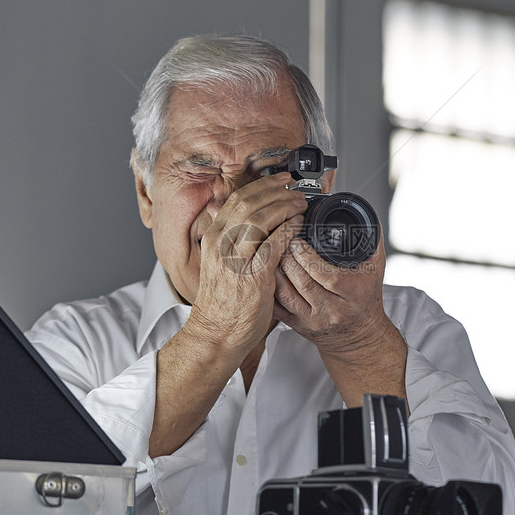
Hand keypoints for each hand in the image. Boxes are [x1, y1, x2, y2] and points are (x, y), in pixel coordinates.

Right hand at [188, 172, 306, 356]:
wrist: (216, 333)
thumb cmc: (222, 301)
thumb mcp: (217, 261)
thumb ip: (227, 236)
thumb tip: (226, 212)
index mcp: (214, 238)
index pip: (237, 199)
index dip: (261, 186)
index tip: (279, 181)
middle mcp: (222, 244)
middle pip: (249, 203)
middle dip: (276, 191)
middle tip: (294, 189)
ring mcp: (236, 259)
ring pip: (261, 218)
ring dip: (285, 207)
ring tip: (300, 205)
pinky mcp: (252, 275)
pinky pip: (274, 243)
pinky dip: (288, 230)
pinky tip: (298, 226)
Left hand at [273, 233, 407, 405]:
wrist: (359, 335)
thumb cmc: (365, 298)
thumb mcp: (374, 270)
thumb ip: (371, 243)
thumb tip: (365, 218)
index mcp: (352, 294)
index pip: (326, 275)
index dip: (308, 257)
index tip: (297, 241)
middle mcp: (332, 310)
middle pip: (302, 282)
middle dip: (287, 258)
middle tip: (280, 241)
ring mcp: (312, 320)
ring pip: (285, 294)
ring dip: (276, 271)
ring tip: (273, 253)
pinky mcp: (297, 326)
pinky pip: (276, 306)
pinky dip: (269, 287)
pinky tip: (268, 273)